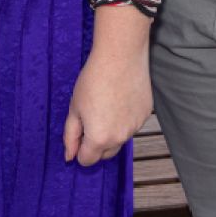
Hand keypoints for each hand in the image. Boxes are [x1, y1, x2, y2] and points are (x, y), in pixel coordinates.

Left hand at [63, 14, 152, 166]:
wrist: (121, 56)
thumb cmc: (94, 79)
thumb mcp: (74, 108)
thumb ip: (70, 136)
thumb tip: (70, 156)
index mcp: (99, 138)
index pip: (87, 160)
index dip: (79, 149)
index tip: (79, 132)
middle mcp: (120, 138)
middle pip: (105, 154)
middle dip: (96, 144)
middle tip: (91, 118)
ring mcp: (135, 127)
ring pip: (120, 139)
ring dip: (112, 131)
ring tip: (107, 104)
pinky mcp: (145, 115)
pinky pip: (132, 125)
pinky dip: (125, 119)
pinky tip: (120, 99)